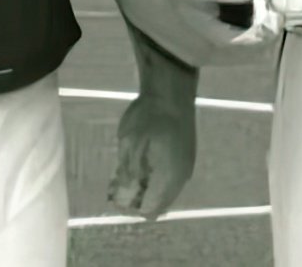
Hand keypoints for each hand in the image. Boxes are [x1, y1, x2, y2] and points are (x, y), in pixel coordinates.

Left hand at [108, 94, 197, 220]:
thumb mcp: (129, 143)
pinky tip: (140, 164)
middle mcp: (181, 176)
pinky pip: (170, 176)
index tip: (116, 197)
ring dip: (147, 188)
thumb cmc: (148, 116)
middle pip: (160, 203)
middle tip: (119, 187)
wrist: (171, 91)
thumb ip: (127, 172)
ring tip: (126, 174)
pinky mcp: (184, 155)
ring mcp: (185, 165)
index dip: (132, 208)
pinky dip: (155, 177)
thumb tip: (124, 194)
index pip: (151, 209)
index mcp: (169, 176)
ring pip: (165, 190)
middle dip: (139, 200)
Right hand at [119, 0, 280, 68]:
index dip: (272, 28)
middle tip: (273, 15)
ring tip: (261, 18)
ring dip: (253, 41)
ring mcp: (199, 58)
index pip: (256, 45)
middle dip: (265, 36)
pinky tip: (239, 25)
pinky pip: (226, 55)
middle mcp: (207, 57)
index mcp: (212, 44)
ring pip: (239, 57)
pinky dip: (239, 43)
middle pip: (250, 56)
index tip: (279, 12)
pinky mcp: (193, 53)